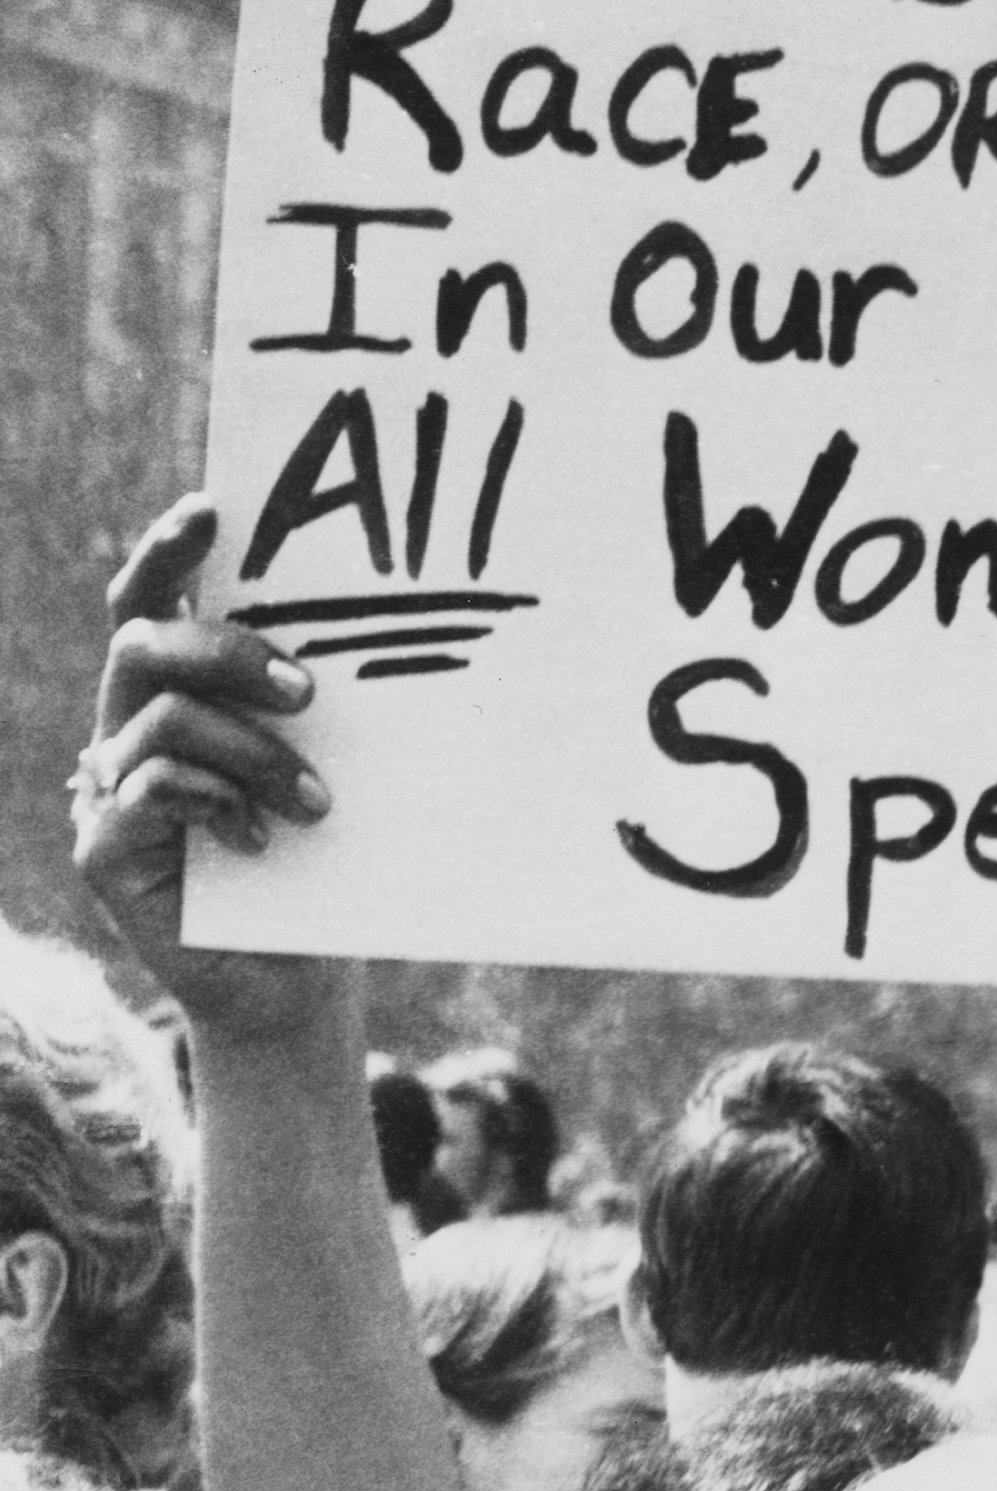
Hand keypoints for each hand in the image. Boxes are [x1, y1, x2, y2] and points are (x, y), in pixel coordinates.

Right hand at [73, 503, 351, 1053]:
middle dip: (226, 650)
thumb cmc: (326, 865)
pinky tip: (260, 839)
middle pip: (145, 642)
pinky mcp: (100, 850)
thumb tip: (401, 633)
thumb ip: (326, 711)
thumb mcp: (339, 773)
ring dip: (251, 753)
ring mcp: (105, 788)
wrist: (297, 982)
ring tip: (316, 804)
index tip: (212, 508)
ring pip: (159, 720)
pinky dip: (214, 802)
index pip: (155, 601)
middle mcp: (130, 729)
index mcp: (181, 696)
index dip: (169, 549)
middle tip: (308, 692)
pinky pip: (146, 790)